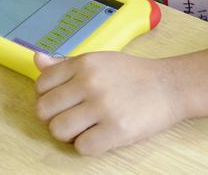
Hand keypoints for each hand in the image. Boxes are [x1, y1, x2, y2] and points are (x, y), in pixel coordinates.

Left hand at [33, 51, 186, 155]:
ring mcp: (103, 106)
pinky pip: (82, 147)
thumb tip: (37, 60)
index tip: (61, 101)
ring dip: (67, 135)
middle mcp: (89, 82)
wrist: (170, 85)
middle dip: (53, 118)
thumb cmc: (131, 75)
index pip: (41, 85)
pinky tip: (99, 136)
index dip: (47, 97)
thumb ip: (64, 64)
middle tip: (70, 118)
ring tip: (83, 128)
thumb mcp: (97, 61)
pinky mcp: (117, 129)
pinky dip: (87, 146)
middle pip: (44, 110)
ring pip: (58, 130)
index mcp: (82, 63)